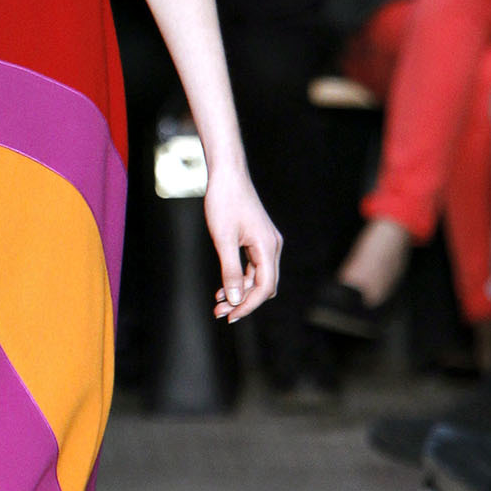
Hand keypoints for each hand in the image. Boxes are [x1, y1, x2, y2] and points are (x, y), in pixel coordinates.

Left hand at [203, 164, 281, 322]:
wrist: (227, 174)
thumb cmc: (224, 202)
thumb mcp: (223, 239)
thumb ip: (230, 270)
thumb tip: (235, 299)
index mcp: (268, 247)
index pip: (264, 287)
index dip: (248, 305)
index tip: (230, 316)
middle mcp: (272, 247)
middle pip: (264, 286)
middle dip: (244, 301)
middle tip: (220, 312)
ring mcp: (266, 243)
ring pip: (257, 278)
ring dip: (240, 292)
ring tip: (218, 302)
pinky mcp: (257, 240)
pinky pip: (253, 267)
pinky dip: (240, 279)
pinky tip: (224, 287)